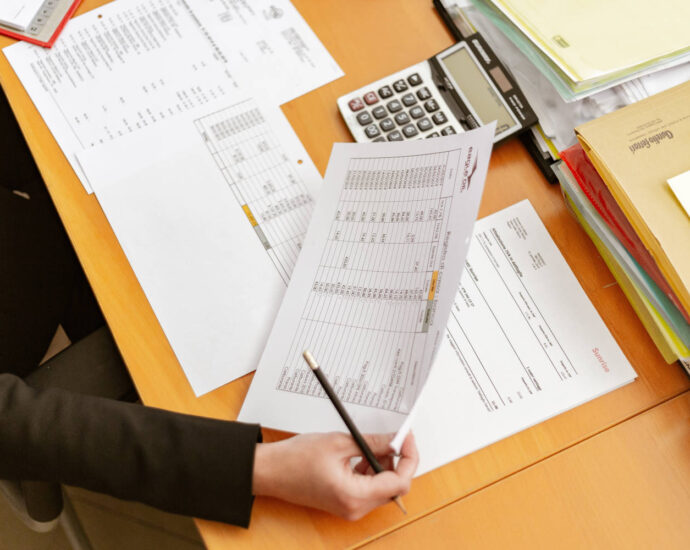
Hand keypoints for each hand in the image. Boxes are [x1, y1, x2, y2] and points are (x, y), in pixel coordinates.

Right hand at [252, 431, 417, 519]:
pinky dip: (371, 471)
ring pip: (382, 488)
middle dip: (397, 461)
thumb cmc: (296, 459)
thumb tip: (395, 440)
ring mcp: (349, 508)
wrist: (269, 471)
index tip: (407, 439)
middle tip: (394, 437)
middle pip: (394, 487)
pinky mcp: (344, 503)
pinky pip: (368, 489)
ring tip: (372, 444)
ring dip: (384, 465)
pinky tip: (360, 454)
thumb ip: (373, 443)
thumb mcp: (339, 442)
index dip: (408, 458)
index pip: (399, 482)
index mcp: (355, 496)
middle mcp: (355, 508)